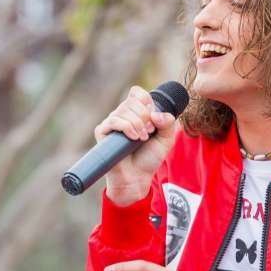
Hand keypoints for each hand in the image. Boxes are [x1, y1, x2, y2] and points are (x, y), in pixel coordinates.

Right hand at [94, 86, 178, 205]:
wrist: (137, 177)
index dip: (146, 101)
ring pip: (124, 109)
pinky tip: (133, 138)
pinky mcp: (102, 132)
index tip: (153, 117)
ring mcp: (111, 123)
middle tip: (149, 132)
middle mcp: (122, 115)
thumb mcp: (166, 139)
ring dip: (138, 124)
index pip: (137, 92)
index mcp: (135, 112)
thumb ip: (168, 123)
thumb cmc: (149, 158)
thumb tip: (156, 113)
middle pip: (133, 100)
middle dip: (145, 116)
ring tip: (142, 139)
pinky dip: (127, 127)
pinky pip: (114, 120)